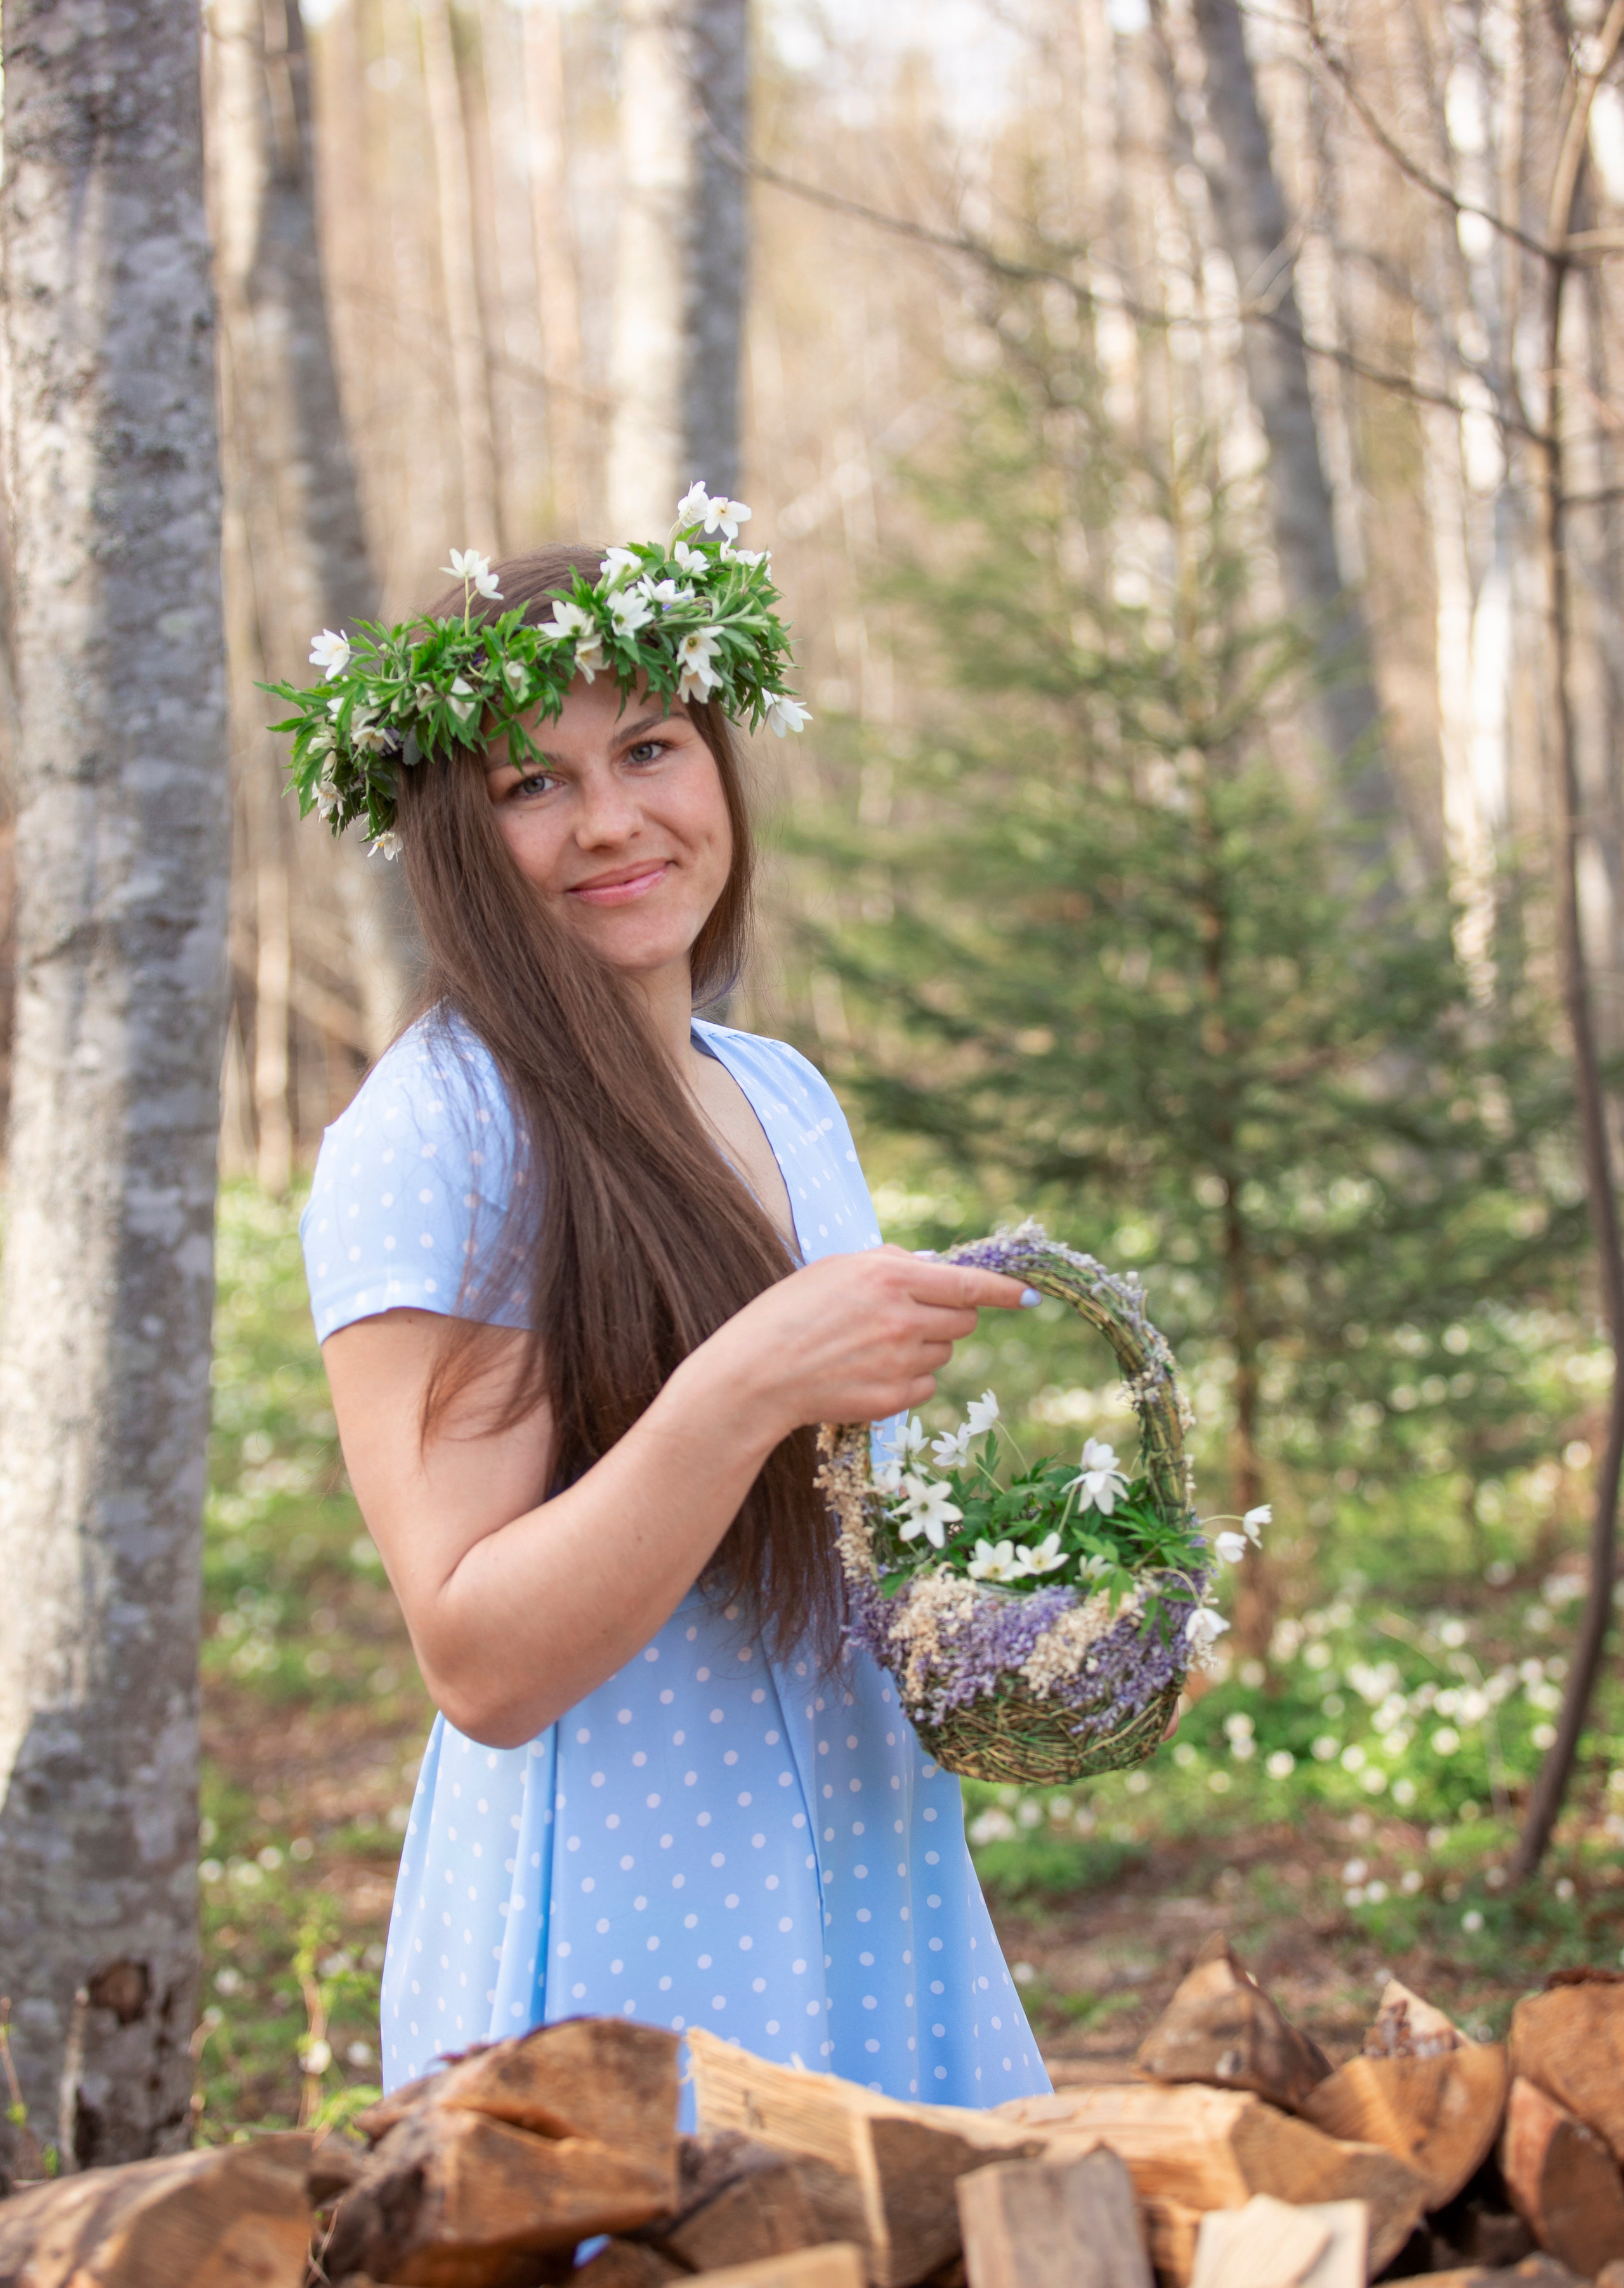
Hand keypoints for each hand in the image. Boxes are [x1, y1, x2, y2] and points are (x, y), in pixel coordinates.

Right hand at [695, 1244, 1031, 1441]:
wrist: (753, 1375)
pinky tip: (868, 1372)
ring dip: (924, 1348)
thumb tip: (938, 1268)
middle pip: (965, 1320)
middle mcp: (903, 1319)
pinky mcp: (892, 1400)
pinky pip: (926, 1387)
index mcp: (891, 1278)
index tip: (1030, 1296)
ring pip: (944, 1354)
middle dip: (950, 1316)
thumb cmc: (790, 1312)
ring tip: (873, 1346)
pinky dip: (908, 1380)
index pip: (969, 1283)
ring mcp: (899, 1363)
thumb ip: (893, 1263)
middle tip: (909, 1317)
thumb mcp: (838, 1268)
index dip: (1006, 1290)